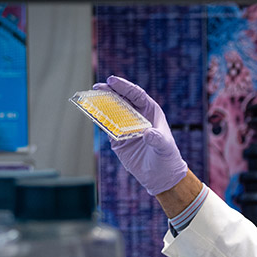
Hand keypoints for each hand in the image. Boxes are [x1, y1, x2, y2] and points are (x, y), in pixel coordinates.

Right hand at [93, 76, 187, 195]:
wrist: (160, 175)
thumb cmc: (167, 157)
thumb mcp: (165, 147)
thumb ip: (157, 139)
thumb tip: (147, 133)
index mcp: (150, 111)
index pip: (136, 94)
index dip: (124, 86)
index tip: (112, 81)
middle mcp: (137, 116)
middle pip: (121, 99)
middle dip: (109, 92)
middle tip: (96, 88)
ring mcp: (126, 126)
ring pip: (112, 111)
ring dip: (101, 104)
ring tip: (88, 98)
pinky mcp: (118, 139)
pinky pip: (107, 127)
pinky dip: (98, 120)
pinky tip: (90, 114)